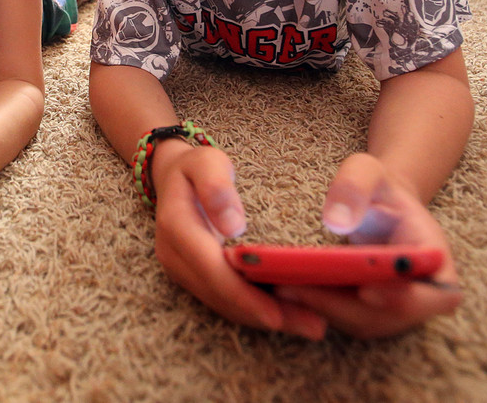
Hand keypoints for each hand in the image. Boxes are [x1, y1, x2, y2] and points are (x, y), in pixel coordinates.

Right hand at [152, 142, 327, 339]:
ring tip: (309, 323)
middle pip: (220, 296)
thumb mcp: (206, 161)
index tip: (276, 314)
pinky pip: (223, 299)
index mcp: (176, 227)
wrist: (174, 175)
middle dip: (263, 315)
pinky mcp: (194, 276)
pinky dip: (254, 310)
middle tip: (313, 325)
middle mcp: (174, 255)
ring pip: (222, 304)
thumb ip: (216, 187)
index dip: (243, 295)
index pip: (211, 270)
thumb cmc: (197, 165)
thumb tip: (233, 225)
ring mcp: (182, 269)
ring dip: (263, 318)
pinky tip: (287, 314)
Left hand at [277, 152, 462, 338]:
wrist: (375, 202)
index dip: (404, 298)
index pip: (435, 295)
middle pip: (388, 315)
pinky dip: (314, 307)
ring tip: (279, 286)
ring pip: (361, 322)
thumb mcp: (367, 170)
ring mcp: (395, 309)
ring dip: (321, 309)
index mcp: (436, 261)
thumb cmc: (377, 184)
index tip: (366, 290)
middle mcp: (423, 295)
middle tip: (294, 287)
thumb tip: (337, 220)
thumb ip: (354, 186)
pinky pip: (343, 317)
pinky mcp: (368, 313)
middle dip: (341, 304)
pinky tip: (282, 289)